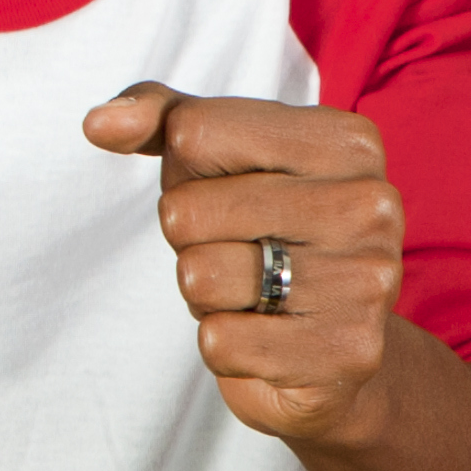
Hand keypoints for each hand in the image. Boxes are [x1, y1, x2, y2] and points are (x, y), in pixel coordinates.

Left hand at [89, 84, 405, 446]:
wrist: (333, 348)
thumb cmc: (266, 234)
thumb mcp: (216, 159)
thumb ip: (159, 118)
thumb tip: (100, 123)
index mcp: (347, 140)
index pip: (193, 133)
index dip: (186, 172)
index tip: (234, 195)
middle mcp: (371, 204)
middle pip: (187, 211)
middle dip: (191, 241)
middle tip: (244, 254)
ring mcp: (366, 280)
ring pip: (199, 277)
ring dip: (206, 296)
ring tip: (255, 294)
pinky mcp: (347, 352)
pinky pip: (220, 342)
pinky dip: (226, 347)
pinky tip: (269, 339)